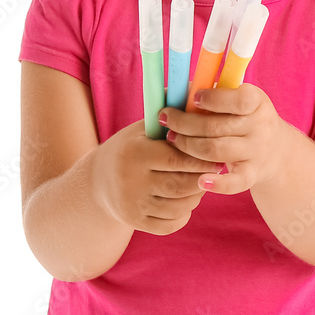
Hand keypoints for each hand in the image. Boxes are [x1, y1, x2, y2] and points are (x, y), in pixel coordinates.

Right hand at [93, 119, 224, 235]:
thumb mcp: (144, 128)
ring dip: (196, 195)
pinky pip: (171, 224)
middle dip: (202, 178)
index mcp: (135, 154)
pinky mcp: (136, 223)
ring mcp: (133, 205)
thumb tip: (198, 90)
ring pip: (180, 206)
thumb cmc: (131, 148)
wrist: (97, 181)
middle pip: (181, 185)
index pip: (177, 159)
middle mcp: (131, 182)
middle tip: (215, 169)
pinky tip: (185, 200)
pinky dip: (184, 214)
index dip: (201, 158)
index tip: (217, 155)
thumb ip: (171, 114)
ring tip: (200, 182)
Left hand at [159, 84, 286, 193]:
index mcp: (257, 102)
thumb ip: (212, 93)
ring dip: (188, 145)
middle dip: (185, 123)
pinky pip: (235, 182)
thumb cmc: (243, 117)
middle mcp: (260, 126)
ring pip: (216, 151)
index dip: (214, 99)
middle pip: (216, 127)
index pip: (238, 100)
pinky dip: (218, 184)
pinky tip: (201, 181)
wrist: (274, 149)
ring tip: (172, 139)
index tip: (193, 98)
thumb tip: (175, 90)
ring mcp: (256, 152)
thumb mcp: (236, 99)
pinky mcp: (251, 174)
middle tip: (166, 119)